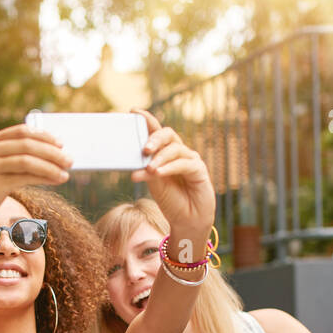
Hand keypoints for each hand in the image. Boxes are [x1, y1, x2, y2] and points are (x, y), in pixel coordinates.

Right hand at [0, 124, 71, 227]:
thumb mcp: (2, 167)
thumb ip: (19, 156)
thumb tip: (55, 152)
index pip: (22, 132)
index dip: (44, 136)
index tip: (61, 144)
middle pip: (27, 145)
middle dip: (52, 152)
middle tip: (70, 160)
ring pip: (27, 161)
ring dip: (50, 166)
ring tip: (66, 173)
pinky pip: (24, 178)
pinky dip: (43, 178)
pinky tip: (55, 181)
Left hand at [129, 109, 214, 240]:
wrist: (187, 220)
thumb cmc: (171, 200)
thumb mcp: (154, 183)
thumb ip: (146, 169)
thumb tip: (133, 161)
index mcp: (165, 152)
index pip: (156, 130)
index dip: (146, 119)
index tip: (133, 112)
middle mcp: (178, 152)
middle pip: (167, 134)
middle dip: (154, 138)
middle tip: (144, 149)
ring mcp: (190, 159)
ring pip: (174, 149)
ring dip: (160, 158)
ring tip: (149, 169)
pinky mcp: (199, 169)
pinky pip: (183, 164)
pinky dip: (169, 168)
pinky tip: (158, 173)